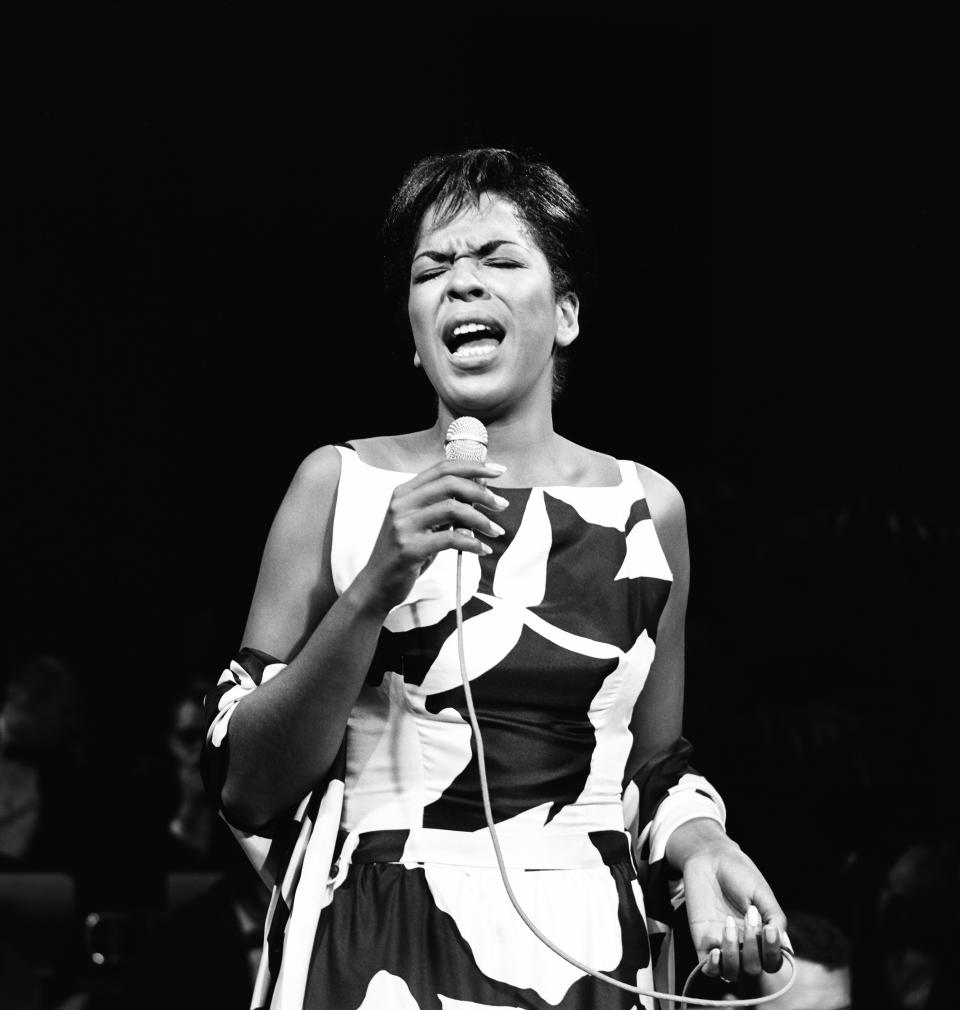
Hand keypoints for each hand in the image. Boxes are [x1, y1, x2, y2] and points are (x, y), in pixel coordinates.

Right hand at [352, 459, 508, 614]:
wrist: (377, 584)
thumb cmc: (406, 553)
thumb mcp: (424, 524)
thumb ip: (446, 505)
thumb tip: (481, 488)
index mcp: (405, 492)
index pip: (443, 468)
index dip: (474, 466)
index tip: (498, 471)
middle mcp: (402, 504)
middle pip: (451, 484)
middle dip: (482, 492)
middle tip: (501, 504)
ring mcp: (404, 525)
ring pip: (453, 509)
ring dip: (482, 519)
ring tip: (496, 530)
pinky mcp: (409, 548)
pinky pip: (451, 539)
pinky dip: (473, 543)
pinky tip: (483, 549)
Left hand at [678, 832, 787, 982]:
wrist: (709, 858)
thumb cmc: (738, 873)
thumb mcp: (761, 893)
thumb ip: (775, 918)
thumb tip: (785, 947)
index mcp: (762, 935)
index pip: (772, 961)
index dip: (772, 953)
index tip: (768, 930)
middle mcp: (744, 945)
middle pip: (754, 968)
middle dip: (752, 946)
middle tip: (748, 915)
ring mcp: (723, 944)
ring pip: (732, 973)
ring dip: (733, 955)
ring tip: (728, 924)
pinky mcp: (703, 941)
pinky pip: (708, 969)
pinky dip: (713, 967)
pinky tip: (716, 951)